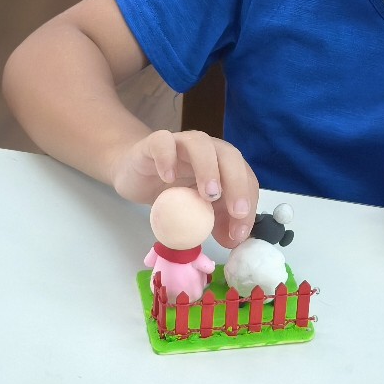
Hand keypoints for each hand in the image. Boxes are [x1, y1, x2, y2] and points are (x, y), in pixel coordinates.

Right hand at [111, 129, 258, 248]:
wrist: (135, 175)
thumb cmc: (171, 192)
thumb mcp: (197, 211)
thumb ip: (216, 221)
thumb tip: (233, 240)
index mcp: (224, 164)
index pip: (245, 177)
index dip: (248, 203)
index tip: (240, 232)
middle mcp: (208, 148)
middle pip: (230, 156)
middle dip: (238, 183)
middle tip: (236, 211)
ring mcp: (181, 143)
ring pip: (200, 143)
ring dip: (209, 168)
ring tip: (209, 195)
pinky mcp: (154, 143)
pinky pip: (163, 142)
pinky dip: (167, 158)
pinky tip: (167, 178)